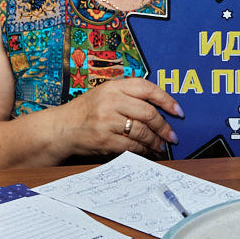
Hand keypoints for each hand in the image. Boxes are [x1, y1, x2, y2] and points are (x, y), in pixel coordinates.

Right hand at [57, 78, 181, 155]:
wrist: (61, 128)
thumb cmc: (85, 111)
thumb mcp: (104, 94)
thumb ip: (128, 96)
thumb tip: (159, 107)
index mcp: (113, 87)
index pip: (147, 88)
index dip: (167, 100)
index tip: (178, 111)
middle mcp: (111, 101)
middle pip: (148, 113)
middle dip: (164, 127)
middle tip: (172, 136)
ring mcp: (107, 120)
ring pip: (142, 132)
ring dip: (155, 141)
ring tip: (160, 146)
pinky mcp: (104, 139)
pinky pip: (132, 146)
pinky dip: (143, 150)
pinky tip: (147, 151)